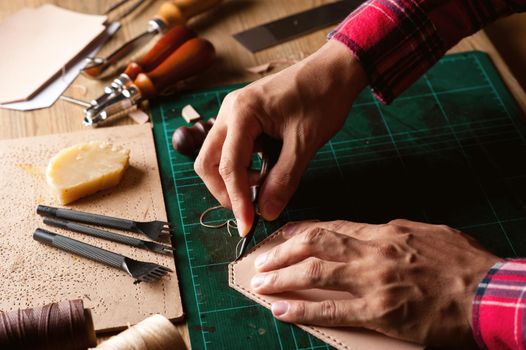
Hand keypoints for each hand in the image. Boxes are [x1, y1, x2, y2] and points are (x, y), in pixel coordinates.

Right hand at [194, 40, 366, 235]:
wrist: (333, 70)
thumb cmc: (322, 98)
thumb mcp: (305, 143)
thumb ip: (284, 179)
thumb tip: (267, 213)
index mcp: (242, 113)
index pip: (229, 167)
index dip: (237, 201)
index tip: (248, 226)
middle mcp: (229, 112)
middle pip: (207, 163)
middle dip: (224, 192)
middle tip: (248, 209)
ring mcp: (232, 113)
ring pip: (215, 157)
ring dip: (231, 180)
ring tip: (261, 187)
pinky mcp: (242, 118)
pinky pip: (230, 149)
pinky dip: (241, 167)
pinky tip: (262, 172)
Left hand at [251, 220, 498, 347]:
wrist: (489, 293)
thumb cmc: (466, 263)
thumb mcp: (431, 234)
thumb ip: (399, 233)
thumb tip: (378, 232)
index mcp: (386, 231)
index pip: (334, 226)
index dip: (303, 231)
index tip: (284, 234)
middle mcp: (374, 250)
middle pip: (316, 243)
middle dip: (284, 250)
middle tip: (262, 258)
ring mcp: (374, 280)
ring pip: (316, 272)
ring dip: (283, 276)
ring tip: (260, 282)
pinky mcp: (379, 311)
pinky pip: (331, 309)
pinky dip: (302, 309)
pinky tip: (281, 310)